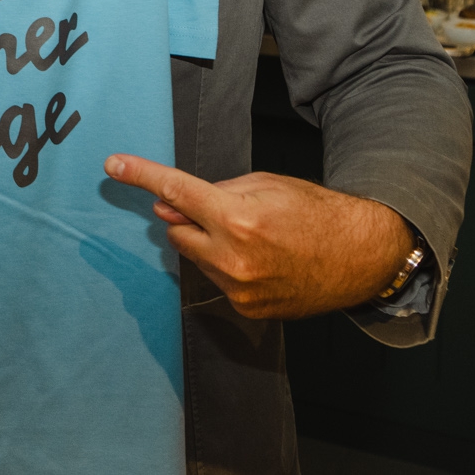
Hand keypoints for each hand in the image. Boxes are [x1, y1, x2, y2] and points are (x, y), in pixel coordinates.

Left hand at [104, 154, 412, 318]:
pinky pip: (217, 281)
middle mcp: (234, 258)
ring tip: (252, 239)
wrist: (361, 256)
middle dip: (187, 219)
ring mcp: (240, 288)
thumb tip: (168, 206)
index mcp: (238, 218)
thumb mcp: (265, 184)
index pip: (175, 192)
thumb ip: (213, 192)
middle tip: (218, 212)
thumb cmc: (315, 212)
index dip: (141, 175)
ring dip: (208, 245)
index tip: (113, 165)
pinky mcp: (248, 309)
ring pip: (195, 259)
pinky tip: (259, 262)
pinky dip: (226, 268)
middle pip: (177, 232)